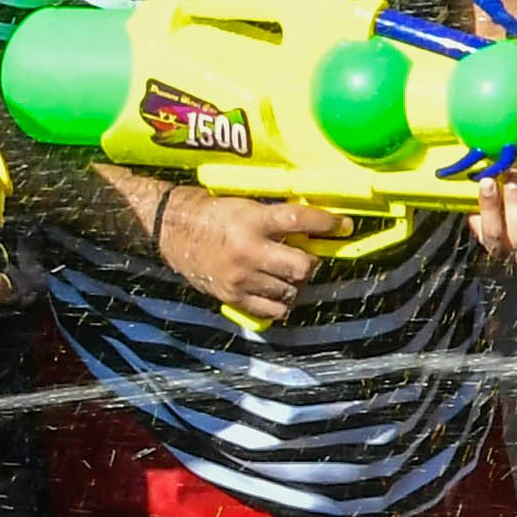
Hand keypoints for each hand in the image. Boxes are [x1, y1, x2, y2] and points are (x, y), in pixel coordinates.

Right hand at [149, 183, 336, 322]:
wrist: (173, 230)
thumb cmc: (214, 214)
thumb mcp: (247, 206)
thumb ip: (278, 217)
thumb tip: (316, 226)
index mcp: (253, 221)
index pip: (301, 220)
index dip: (328, 224)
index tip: (343, 226)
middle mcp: (249, 251)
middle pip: (302, 266)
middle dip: (311, 262)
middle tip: (306, 256)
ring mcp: (241, 277)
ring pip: (290, 289)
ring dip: (296, 282)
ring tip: (286, 272)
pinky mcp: (232, 296)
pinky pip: (271, 310)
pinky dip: (281, 303)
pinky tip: (276, 290)